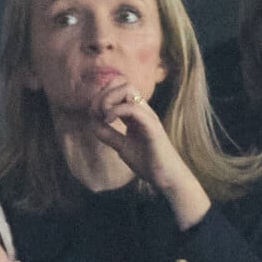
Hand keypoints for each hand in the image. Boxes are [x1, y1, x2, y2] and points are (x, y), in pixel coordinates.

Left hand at [92, 81, 210, 229]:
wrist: (168, 179)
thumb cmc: (149, 163)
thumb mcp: (123, 147)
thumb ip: (110, 135)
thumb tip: (94, 124)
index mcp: (138, 114)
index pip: (119, 89)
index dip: (103, 96)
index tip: (95, 115)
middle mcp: (144, 111)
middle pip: (123, 83)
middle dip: (104, 94)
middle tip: (97, 115)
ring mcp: (149, 117)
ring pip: (128, 89)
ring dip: (109, 99)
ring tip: (104, 117)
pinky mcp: (152, 128)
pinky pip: (133, 108)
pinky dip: (116, 111)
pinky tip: (108, 122)